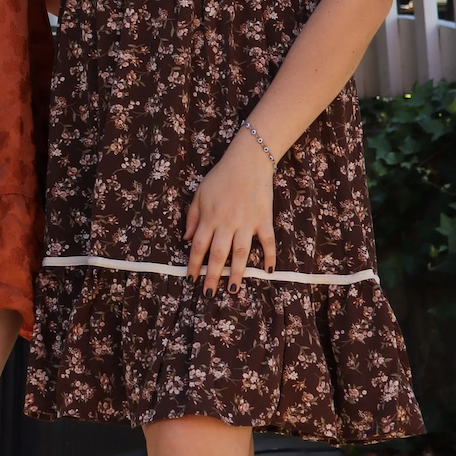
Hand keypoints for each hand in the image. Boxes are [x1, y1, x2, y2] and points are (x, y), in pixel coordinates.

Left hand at [184, 135, 275, 295]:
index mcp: (209, 218)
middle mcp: (227, 223)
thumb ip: (192, 217)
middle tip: (209, 294)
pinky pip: (268, 241)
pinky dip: (269, 256)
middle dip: (212, 276)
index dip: (194, 265)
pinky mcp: (264, 220)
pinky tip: (268, 271)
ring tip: (232, 290)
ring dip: (236, 272)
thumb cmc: (220, 177)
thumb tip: (186, 240)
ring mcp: (247, 223)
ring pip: (241, 252)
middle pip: (218, 255)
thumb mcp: (199, 194)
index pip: (198, 246)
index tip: (191, 279)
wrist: (248, 161)